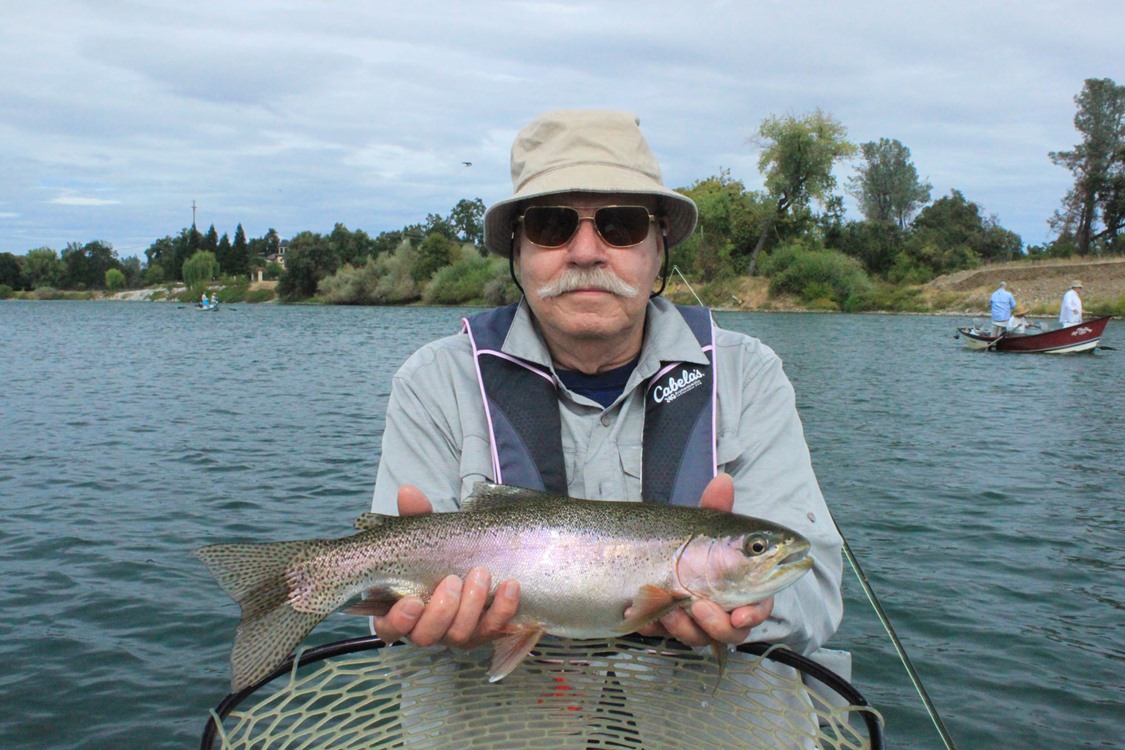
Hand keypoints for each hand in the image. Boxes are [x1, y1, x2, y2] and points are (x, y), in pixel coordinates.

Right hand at [371, 485, 520, 649]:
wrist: (472, 558)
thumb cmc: (436, 551)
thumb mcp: (424, 532)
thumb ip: (415, 516)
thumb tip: (408, 492)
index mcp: (400, 610)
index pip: (389, 628)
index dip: (399, 620)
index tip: (413, 601)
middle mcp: (425, 628)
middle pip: (427, 636)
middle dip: (442, 610)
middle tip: (454, 580)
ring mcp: (455, 633)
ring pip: (459, 636)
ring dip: (472, 607)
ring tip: (481, 574)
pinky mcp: (484, 630)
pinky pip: (494, 629)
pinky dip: (502, 610)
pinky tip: (510, 586)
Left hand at [634, 473, 772, 645]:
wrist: (651, 549)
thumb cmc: (694, 542)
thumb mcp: (704, 523)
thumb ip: (716, 506)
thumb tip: (723, 480)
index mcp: (742, 587)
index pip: (758, 609)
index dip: (753, 616)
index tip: (739, 616)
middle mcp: (723, 609)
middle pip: (731, 633)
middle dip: (715, 624)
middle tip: (698, 606)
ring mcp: (696, 621)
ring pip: (698, 638)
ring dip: (683, 626)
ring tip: (666, 607)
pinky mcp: (669, 625)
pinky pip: (663, 635)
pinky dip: (652, 626)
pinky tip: (640, 614)